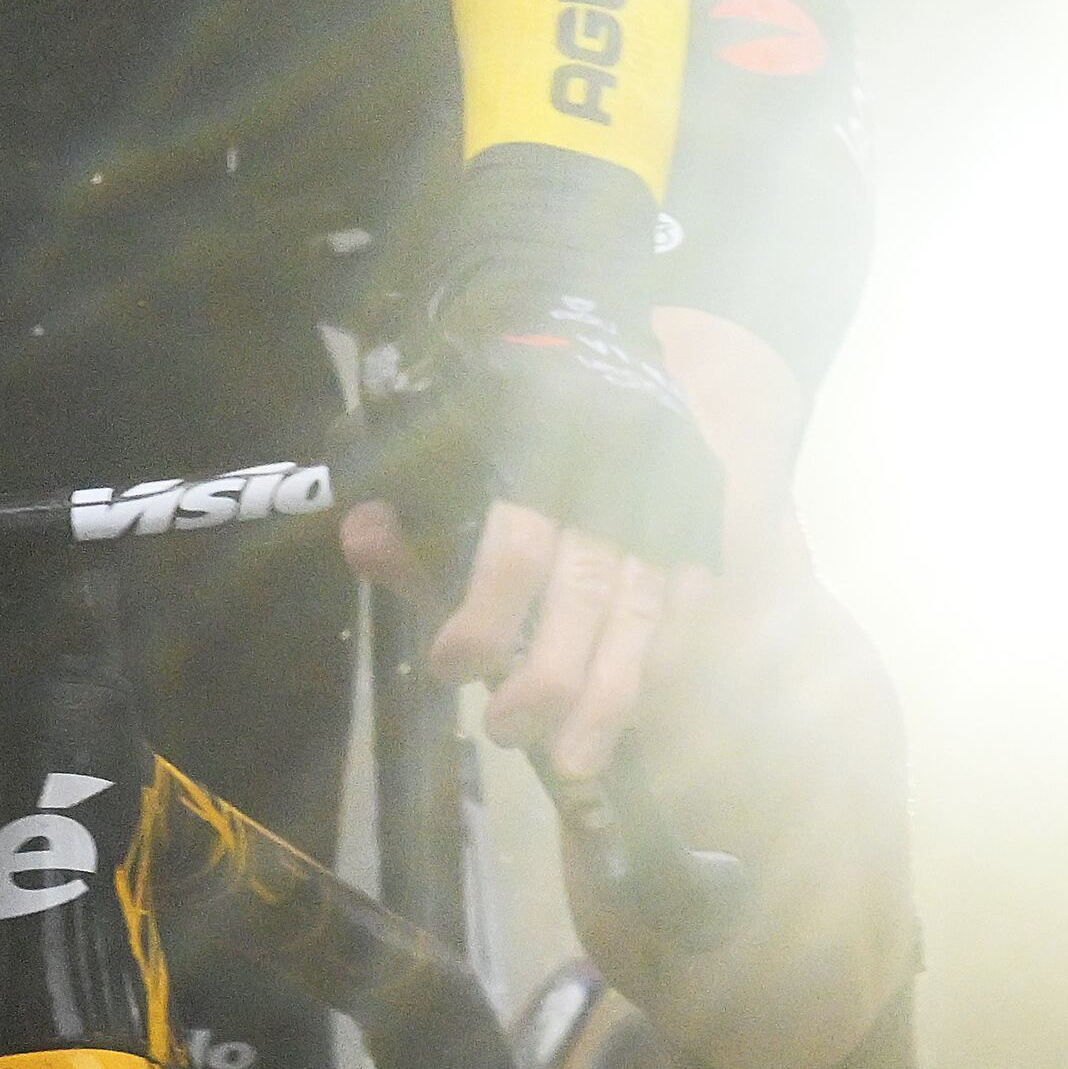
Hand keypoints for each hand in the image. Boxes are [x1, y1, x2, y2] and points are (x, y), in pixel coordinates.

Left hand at [341, 148, 722, 776]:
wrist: (604, 305)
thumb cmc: (506, 374)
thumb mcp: (442, 416)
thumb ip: (411, 485)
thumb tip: (363, 533)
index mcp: (548, 438)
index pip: (519, 543)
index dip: (482, 616)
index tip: (445, 665)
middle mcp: (619, 469)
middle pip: (592, 591)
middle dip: (549, 676)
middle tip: (504, 729)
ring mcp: (673, 492)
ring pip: (652, 607)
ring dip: (614, 694)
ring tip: (575, 763)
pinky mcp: (705, 508)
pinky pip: (695, 595)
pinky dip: (667, 654)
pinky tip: (640, 703)